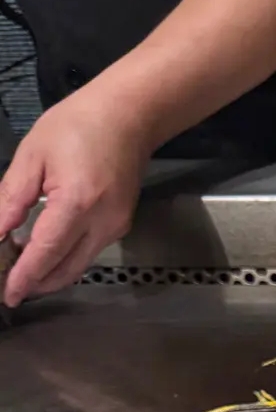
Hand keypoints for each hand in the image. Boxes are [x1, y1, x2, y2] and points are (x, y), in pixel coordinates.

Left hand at [0, 87, 148, 307]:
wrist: (128, 117)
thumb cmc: (77, 125)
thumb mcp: (33, 155)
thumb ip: (12, 198)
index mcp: (77, 202)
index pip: (46, 251)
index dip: (25, 275)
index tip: (8, 294)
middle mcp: (102, 223)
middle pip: (66, 269)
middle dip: (37, 283)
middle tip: (11, 289)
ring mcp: (116, 227)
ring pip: (79, 265)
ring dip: (51, 274)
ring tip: (23, 272)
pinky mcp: (120, 226)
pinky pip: (89, 252)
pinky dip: (66, 259)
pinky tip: (47, 251)